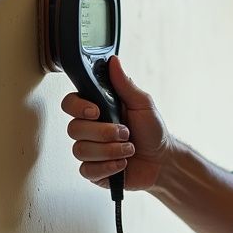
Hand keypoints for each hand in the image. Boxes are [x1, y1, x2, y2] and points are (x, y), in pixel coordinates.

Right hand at [60, 56, 169, 190]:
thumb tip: (114, 62)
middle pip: (73, 129)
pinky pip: (87, 170)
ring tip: (128, 149)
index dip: (78, 107)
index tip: (96, 111)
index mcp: (97, 109)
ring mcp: (90, 150)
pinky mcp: (93, 170)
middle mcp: (90, 129)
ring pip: (80, 150)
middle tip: (125, 133)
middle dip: (103, 132)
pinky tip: (122, 163)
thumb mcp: (143, 104)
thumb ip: (125, 84)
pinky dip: (108, 167)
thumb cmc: (152, 130)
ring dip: (110, 150)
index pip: (70, 104)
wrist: (162, 160)